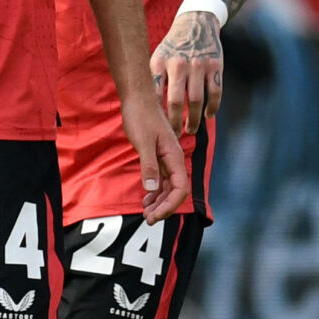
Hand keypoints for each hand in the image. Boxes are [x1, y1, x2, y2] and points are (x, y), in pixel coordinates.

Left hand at [122, 92, 192, 220]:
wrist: (137, 99)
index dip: (170, 205)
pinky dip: (155, 192)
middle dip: (164, 207)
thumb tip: (153, 189)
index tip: (155, 215)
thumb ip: (149, 166)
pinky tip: (146, 198)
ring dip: (159, 202)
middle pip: (176, 191)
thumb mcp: (143, 142)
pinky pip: (162, 180)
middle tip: (148, 219)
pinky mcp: (158, 157)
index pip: (180, 189)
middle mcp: (174, 160)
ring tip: (146, 212)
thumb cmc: (141, 116)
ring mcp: (167, 159)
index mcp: (174, 156)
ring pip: (169, 187)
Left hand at [151, 6, 222, 135]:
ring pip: (196, 101)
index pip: (155, 96)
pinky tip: (208, 116)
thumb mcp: (158, 57)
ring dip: (193, 120)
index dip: (156, 116)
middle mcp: (179, 64)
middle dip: (175, 123)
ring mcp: (198, 65)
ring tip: (190, 129)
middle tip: (175, 135)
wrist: (197, 23)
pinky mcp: (215, 66)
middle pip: (175, 102)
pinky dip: (212, 108)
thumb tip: (146, 108)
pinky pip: (214, 93)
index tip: (158, 130)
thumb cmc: (173, 46)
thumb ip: (154, 79)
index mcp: (160, 63)